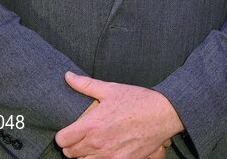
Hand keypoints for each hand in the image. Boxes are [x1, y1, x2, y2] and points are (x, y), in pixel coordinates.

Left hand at [56, 72, 183, 158]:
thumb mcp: (111, 89)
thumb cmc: (138, 100)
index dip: (64, 135)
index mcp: (91, 125)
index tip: (72, 131)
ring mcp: (109, 155)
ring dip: (85, 155)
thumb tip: (68, 76)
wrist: (164, 113)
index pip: (62, 140)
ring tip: (95, 145)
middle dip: (74, 145)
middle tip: (84, 137)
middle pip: (70, 153)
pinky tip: (108, 151)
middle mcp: (97, 143)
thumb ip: (86, 84)